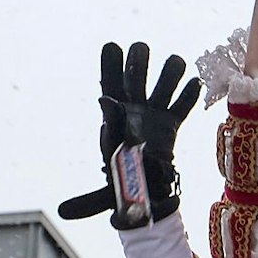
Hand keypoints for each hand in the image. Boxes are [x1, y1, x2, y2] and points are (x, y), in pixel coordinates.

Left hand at [59, 42, 202, 229]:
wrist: (147, 194)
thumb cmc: (121, 189)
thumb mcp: (101, 199)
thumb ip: (86, 200)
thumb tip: (63, 211)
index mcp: (114, 119)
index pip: (109, 85)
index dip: (111, 65)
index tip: (112, 47)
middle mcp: (135, 110)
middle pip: (136, 76)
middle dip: (140, 61)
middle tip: (142, 52)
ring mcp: (155, 115)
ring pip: (164, 83)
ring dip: (171, 71)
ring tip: (177, 66)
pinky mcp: (173, 124)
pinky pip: (183, 104)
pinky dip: (189, 94)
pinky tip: (194, 86)